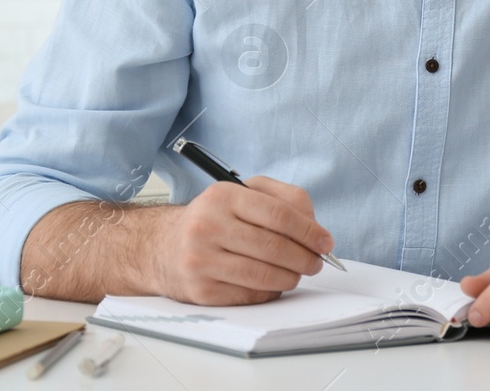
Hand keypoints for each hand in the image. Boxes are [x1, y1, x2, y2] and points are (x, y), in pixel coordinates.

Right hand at [147, 176, 333, 305]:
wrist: (162, 247)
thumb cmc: (214, 219)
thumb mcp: (242, 194)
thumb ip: (283, 200)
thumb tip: (315, 230)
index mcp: (222, 196)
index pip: (278, 215)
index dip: (309, 231)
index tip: (326, 242)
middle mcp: (207, 226)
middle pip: (274, 247)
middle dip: (305, 258)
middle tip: (317, 262)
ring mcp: (201, 260)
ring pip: (264, 275)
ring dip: (291, 277)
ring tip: (298, 273)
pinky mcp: (201, 290)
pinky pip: (250, 295)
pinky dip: (270, 292)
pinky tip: (273, 284)